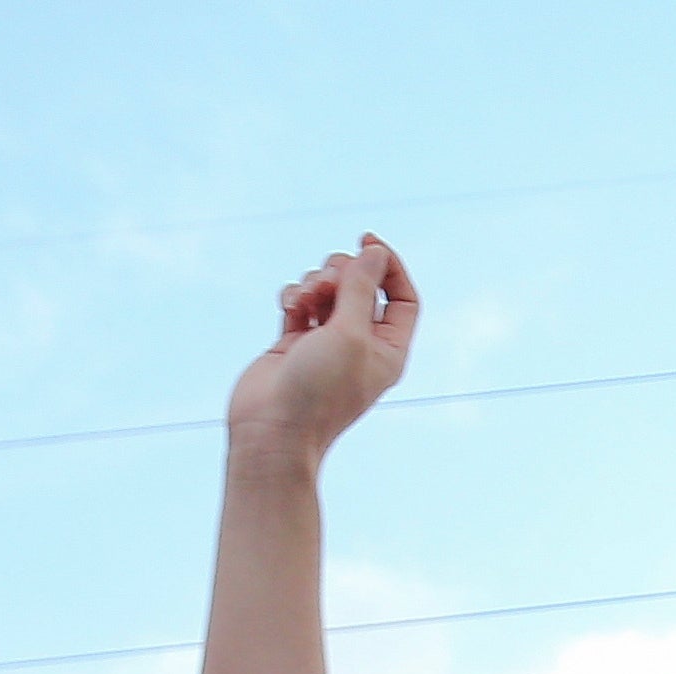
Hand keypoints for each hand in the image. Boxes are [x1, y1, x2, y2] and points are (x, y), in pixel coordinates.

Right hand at [226, 235, 418, 453]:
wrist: (273, 430)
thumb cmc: (319, 390)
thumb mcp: (349, 334)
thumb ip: (361, 289)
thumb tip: (375, 252)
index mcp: (389, 350)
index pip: (402, 297)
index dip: (389, 265)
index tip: (367, 240)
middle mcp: (361, 345)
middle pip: (362, 285)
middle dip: (343, 271)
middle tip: (329, 282)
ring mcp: (327, 342)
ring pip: (327, 289)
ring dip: (316, 283)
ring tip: (305, 301)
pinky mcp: (294, 341)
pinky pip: (300, 301)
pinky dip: (295, 295)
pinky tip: (290, 306)